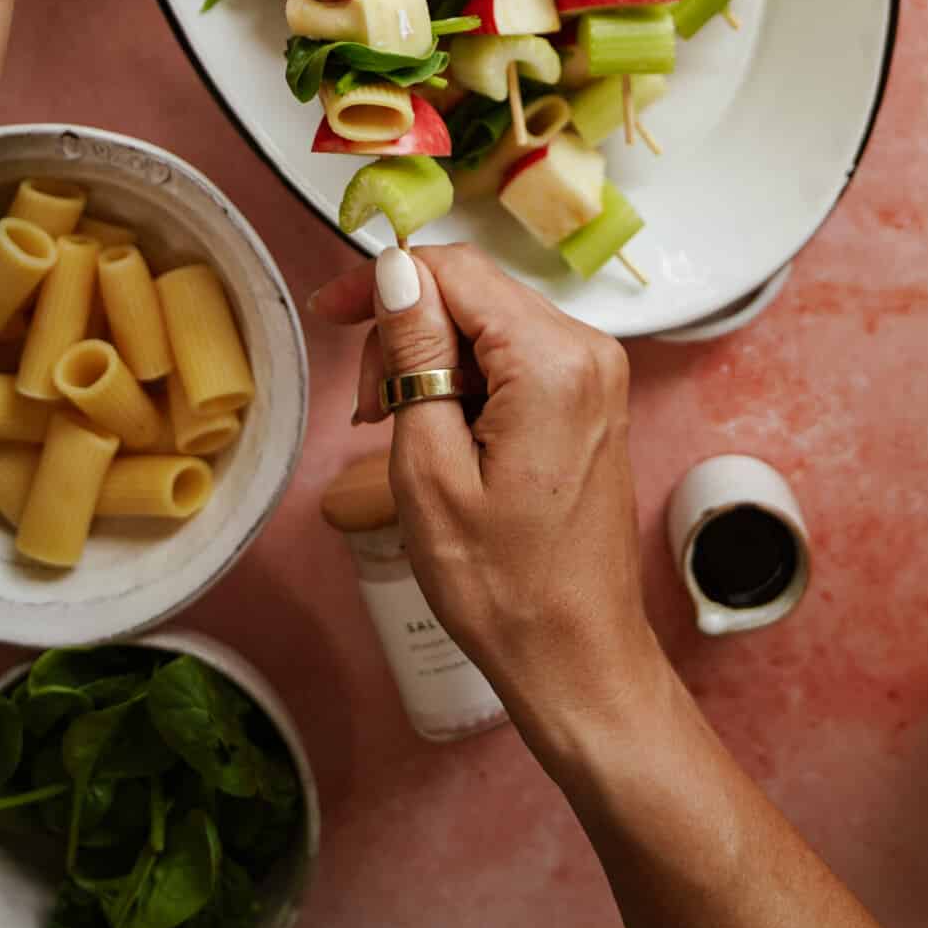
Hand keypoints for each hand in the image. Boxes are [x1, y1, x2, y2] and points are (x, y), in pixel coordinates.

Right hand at [311, 245, 660, 748]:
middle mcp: (588, 352)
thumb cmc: (505, 587)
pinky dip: (467, 380)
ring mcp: (596, 375)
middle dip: (406, 332)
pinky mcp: (590, 399)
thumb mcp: (430, 469)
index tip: (330, 311)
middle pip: (473, 292)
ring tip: (398, 430)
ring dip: (432, 359)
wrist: (577, 657)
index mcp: (553, 361)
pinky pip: (516, 356)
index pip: (456, 270)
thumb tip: (397, 273)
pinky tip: (439, 432)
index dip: (383, 279)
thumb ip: (415, 354)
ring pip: (490, 323)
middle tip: (368, 406)